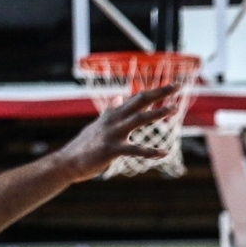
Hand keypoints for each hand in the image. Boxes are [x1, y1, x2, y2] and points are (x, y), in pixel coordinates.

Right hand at [51, 85, 179, 181]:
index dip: (155, 92)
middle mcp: (114, 120)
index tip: (172, 85)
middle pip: (140, 102)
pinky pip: (135, 150)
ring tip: (175, 108)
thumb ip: (111, 110)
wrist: (68, 161)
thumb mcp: (99, 123)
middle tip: (177, 85)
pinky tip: (164, 153)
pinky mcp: (111, 150)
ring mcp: (112, 133)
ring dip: (158, 113)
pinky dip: (150, 152)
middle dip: (159, 93)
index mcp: (113, 114)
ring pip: (139, 119)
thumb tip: (119, 97)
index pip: (137, 98)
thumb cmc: (86, 144)